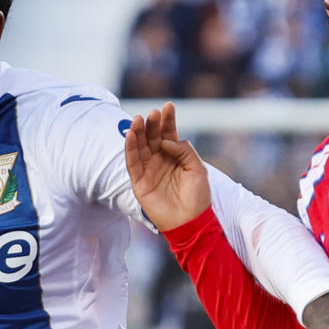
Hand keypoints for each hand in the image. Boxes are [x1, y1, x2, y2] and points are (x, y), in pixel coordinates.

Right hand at [123, 103, 210, 232]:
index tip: (168, 106)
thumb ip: (184, 150)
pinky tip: (130, 135)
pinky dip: (130, 148)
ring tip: (138, 119)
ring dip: (138, 132)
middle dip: (153, 124)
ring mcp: (149, 171)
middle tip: (154, 113)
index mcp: (175, 156)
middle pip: (153, 137)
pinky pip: (132, 163)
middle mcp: (160, 161)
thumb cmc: (198, 197)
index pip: (169, 133)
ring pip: (140, 147)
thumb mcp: (197, 168)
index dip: (168, 120)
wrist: (191, 222)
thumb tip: (166, 140)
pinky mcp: (139, 183)